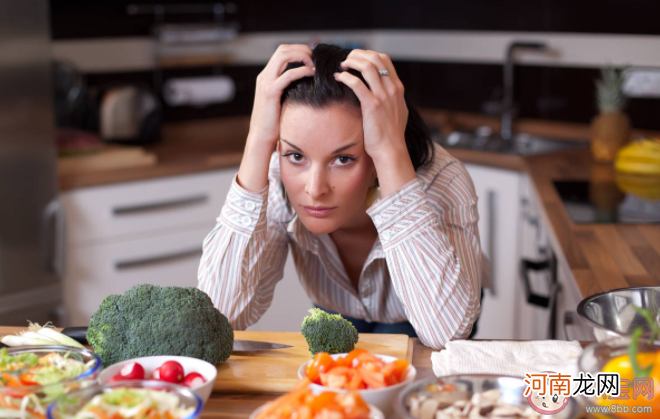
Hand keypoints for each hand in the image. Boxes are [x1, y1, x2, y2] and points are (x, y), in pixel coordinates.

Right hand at [247, 44, 314, 148]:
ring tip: (314, 64)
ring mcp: (266, 82)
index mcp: (266, 76)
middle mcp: (264, 76)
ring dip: (302, 55)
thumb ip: (290, 89)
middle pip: (283, 49)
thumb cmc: (275, 122)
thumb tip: (308, 83)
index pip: (282, 52)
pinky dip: (302, 70)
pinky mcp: (270, 91)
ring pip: (283, 56)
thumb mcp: (282, 100)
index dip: (298, 50)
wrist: (261, 136)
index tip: (313, 58)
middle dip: (302, 49)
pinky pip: (288, 74)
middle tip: (316, 58)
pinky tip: (312, 73)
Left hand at [334, 50, 414, 195]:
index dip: (368, 54)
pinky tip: (338, 78)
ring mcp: (383, 96)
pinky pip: (357, 84)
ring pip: (367, 66)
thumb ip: (391, 97)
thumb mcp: (397, 111)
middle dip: (358, 54)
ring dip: (351, 62)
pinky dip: (345, 77)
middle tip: (346, 60)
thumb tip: (382, 90)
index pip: (384, 59)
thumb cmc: (390, 134)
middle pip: (375, 58)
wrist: (391, 150)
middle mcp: (392, 89)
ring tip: (341, 66)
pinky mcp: (372, 105)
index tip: (356, 58)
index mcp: (397, 88)